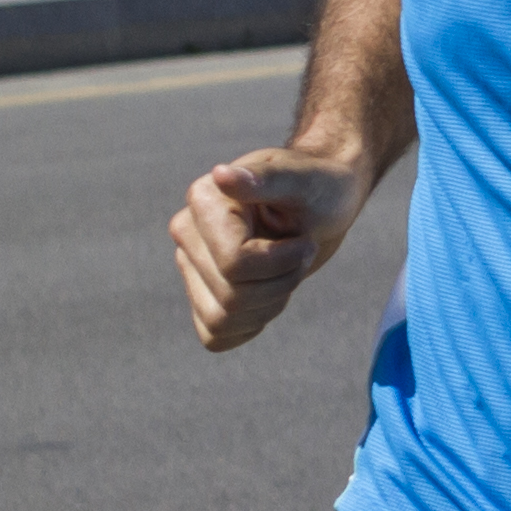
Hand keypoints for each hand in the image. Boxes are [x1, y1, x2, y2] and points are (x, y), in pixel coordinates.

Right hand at [174, 145, 372, 350]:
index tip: (306, 241)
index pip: (236, 264)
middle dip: (282, 282)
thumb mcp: (306, 179)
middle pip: (231, 296)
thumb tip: (222, 175)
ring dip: (270, 304)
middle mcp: (187, 233)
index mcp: (204, 200)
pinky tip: (271, 293)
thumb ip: (268, 178)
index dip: (284, 262)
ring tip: (287, 271)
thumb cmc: (320, 186)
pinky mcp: (201, 292)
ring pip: (221, 320)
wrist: (323, 203)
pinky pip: (215, 335)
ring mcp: (190, 265)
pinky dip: (252, 324)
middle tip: (302, 253)